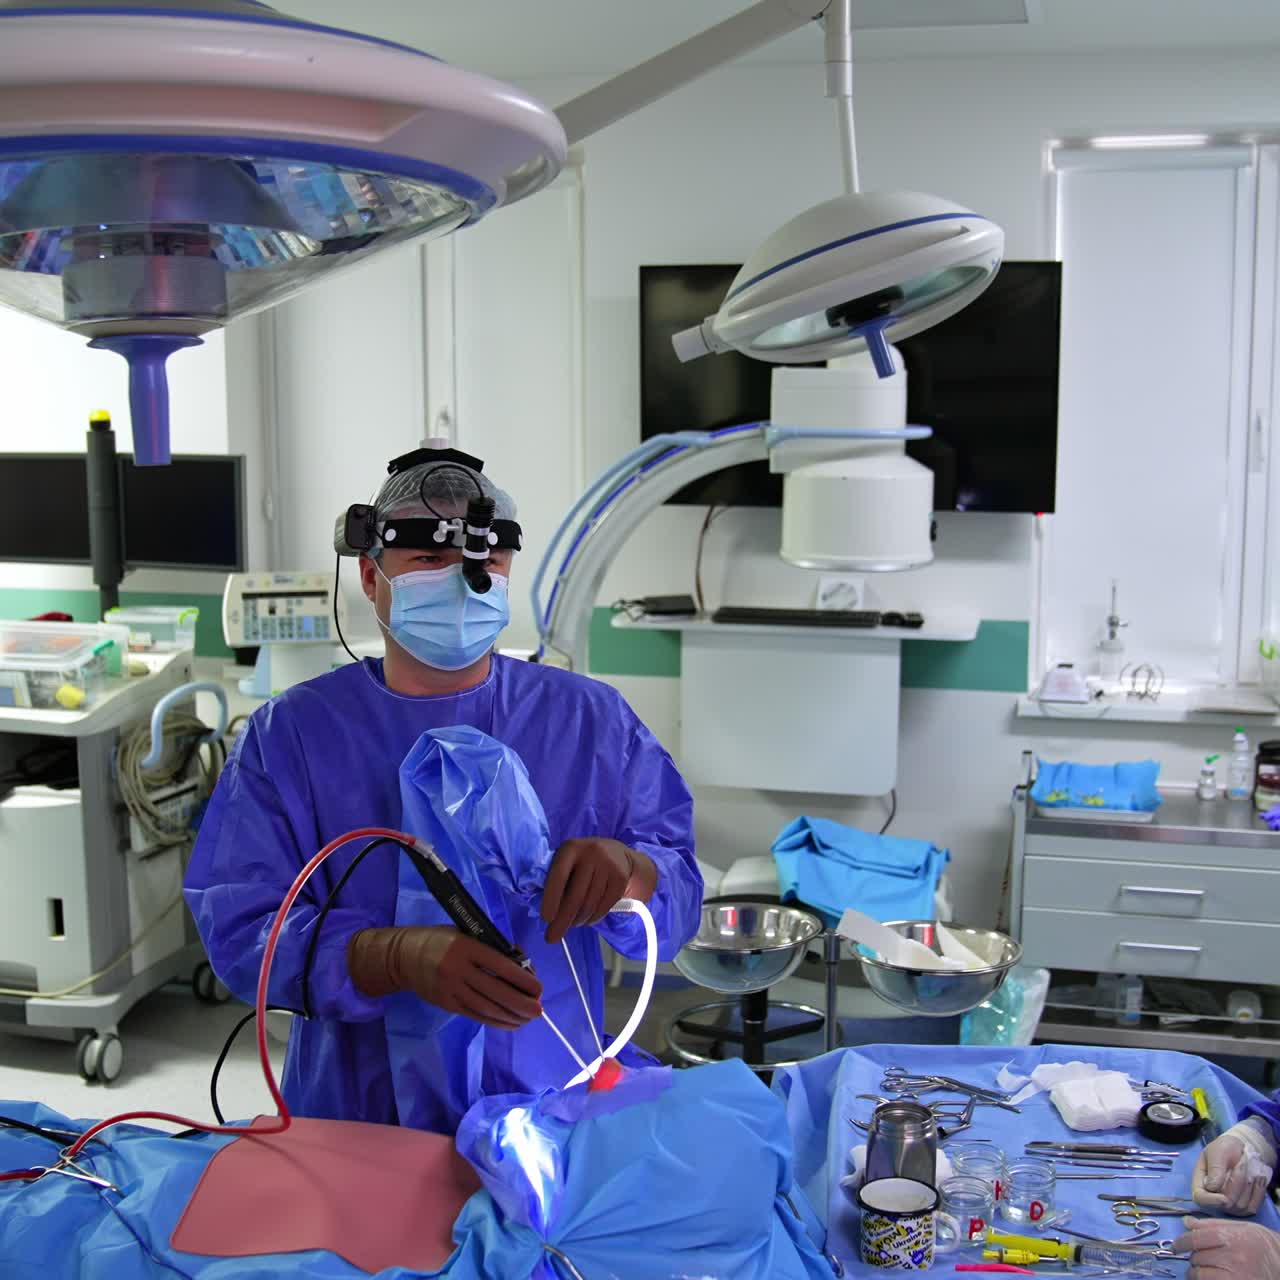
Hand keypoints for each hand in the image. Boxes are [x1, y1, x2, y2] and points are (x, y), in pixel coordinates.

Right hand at [348, 925, 541, 1029]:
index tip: (538, 988)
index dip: (522, 979)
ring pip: (487, 1007)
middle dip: (521, 1003)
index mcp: (467, 947)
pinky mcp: (446, 1004)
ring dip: (511, 1015)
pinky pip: (475, 1015)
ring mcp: (451, 989)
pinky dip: (495, 1021)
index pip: (501, 965)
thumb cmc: (443, 940)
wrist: (404, 956)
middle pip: (496, 990)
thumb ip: (492, 948)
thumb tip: (522, 966)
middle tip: (539, 1010)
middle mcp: (459, 969)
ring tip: (528, 1018)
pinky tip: (510, 1023)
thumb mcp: (467, 934)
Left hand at [541, 838, 635, 943]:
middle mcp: (591, 854)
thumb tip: (546, 913)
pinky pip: (604, 906)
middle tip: (552, 938)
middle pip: (576, 895)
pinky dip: (593, 918)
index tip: (546, 919)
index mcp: (571, 848)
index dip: (551, 899)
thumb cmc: (582, 862)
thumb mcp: (567, 861)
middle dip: (562, 920)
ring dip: (578, 920)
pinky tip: (587, 919)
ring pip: (590, 904)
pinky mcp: (620, 878)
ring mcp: (608, 865)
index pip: (558, 876)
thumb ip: (555, 880)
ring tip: (572, 924)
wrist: (617, 853)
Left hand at [1174, 1218, 1279, 1278]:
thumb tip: (1187, 1222)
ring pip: (1201, 1274)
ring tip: (1199, 1271)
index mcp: (1232, 1237)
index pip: (1196, 1238)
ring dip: (1196, 1273)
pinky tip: (1208, 1278)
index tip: (1177, 1246)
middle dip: (1193, 1257)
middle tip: (1196, 1258)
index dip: (1182, 1242)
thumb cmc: (1264, 1246)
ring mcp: (1236, 1276)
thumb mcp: (1242, 1228)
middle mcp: (1234, 1256)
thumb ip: (1212, 1224)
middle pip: (1197, 1256)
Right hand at [1193, 1120, 1278, 1215]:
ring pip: (1241, 1206)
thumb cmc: (1227, 1148)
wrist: (1244, 1150)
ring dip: (1248, 1186)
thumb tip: (1212, 1187)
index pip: (1201, 1198)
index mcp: (1200, 1181)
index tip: (1224, 1198)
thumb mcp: (1218, 1151)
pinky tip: (1258, 1179)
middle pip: (1226, 1203)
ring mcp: (1230, 1206)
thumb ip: (1215, 1168)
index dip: (1211, 1201)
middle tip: (1242, 1163)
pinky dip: (1258, 1193)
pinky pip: (1253, 1208)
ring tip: (1249, 1169)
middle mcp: (1214, 1197)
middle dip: (1237, 1183)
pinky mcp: (1245, 1209)